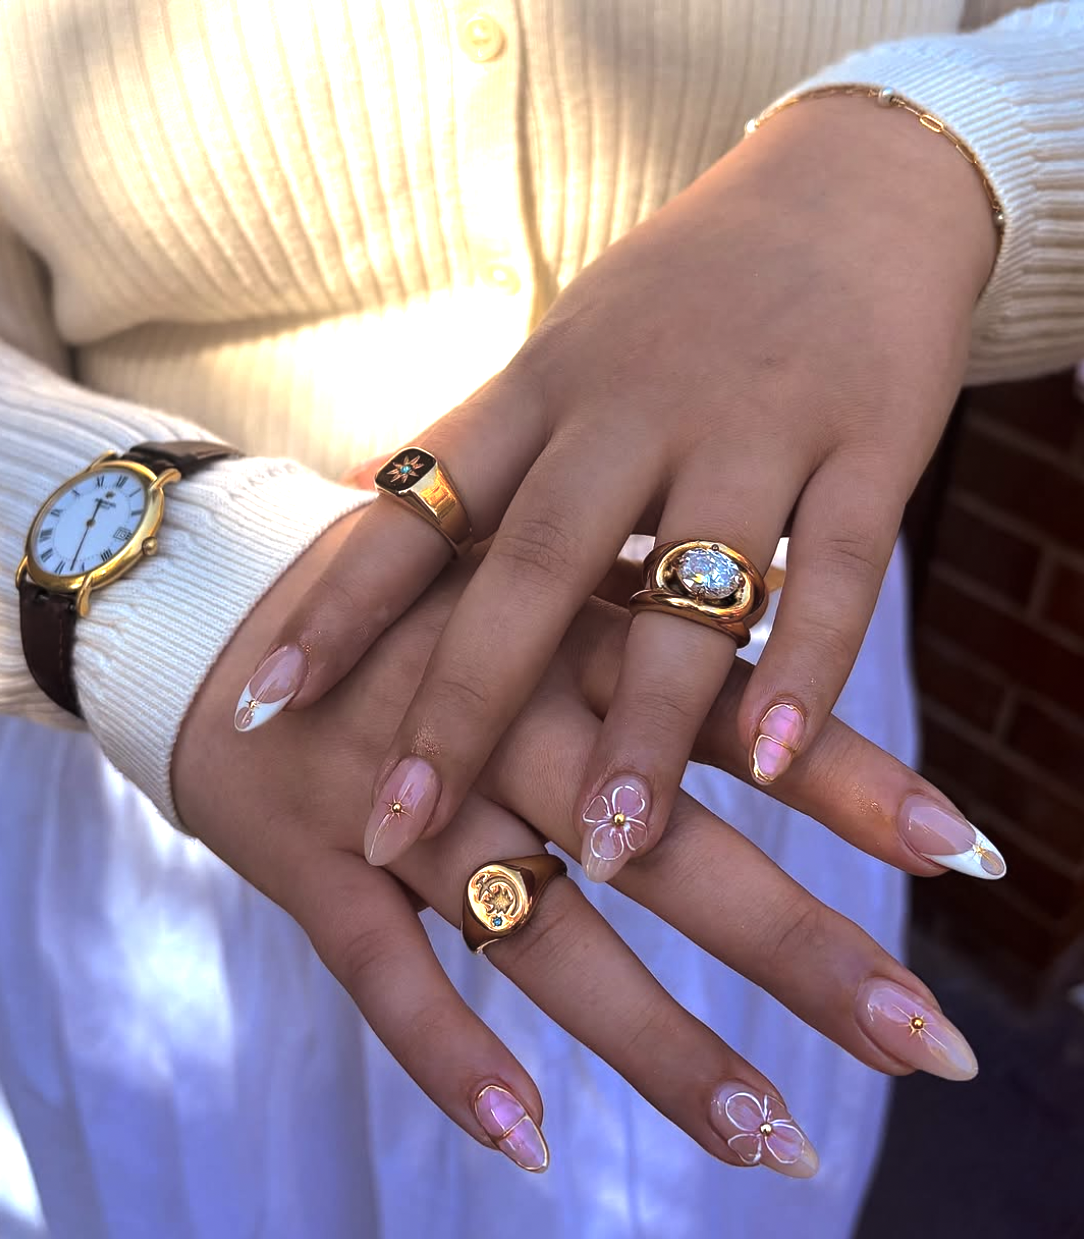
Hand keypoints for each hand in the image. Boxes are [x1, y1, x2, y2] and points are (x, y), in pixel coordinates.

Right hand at [177, 513, 984, 1175]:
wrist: (214, 604)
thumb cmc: (406, 609)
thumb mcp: (524, 590)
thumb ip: (640, 640)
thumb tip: (783, 691)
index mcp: (569, 645)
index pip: (729, 716)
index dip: (849, 780)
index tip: (964, 853)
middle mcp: (506, 723)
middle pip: (665, 849)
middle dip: (799, 947)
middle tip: (923, 1042)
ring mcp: (408, 802)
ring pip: (544, 938)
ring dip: (659, 1042)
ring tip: (770, 1140)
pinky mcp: (317, 865)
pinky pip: (384, 977)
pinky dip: (448, 1057)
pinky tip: (526, 1140)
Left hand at [239, 92, 998, 883]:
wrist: (855, 186)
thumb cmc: (687, 297)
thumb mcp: (567, 351)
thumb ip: (488, 445)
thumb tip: (364, 512)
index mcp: (540, 386)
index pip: (417, 504)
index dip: (334, 608)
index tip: (256, 705)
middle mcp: (628, 405)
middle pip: (529, 570)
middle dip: (457, 708)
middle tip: (393, 827)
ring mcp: (750, 422)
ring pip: (680, 590)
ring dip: (643, 731)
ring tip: (608, 851)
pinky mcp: (869, 439)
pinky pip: (832, 571)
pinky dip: (803, 672)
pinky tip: (772, 762)